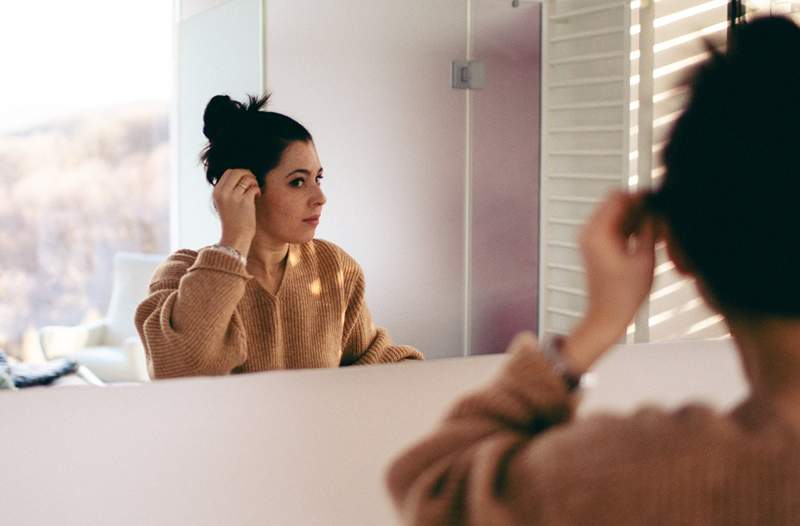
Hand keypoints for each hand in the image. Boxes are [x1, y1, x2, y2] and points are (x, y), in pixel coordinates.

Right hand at [212, 168, 260, 255]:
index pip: (229, 172)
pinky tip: (257, 196)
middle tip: (253, 183)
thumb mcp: (224, 204)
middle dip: (248, 174)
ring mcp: (233, 196)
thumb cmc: (232, 221)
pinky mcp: (244, 201)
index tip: (245, 180)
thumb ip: (228, 190)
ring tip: (255, 191)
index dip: (240, 173)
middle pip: (238, 171)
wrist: (235, 237)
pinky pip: (254, 187)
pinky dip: (258, 190)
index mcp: (217, 192)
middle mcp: (223, 192)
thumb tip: (241, 176)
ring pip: (247, 178)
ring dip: (254, 182)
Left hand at [564, 191, 656, 371]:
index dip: (639, 196)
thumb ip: (650, 228)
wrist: (607, 316)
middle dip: (638, 208)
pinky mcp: (595, 247)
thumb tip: (655, 210)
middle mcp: (589, 232)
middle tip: (659, 216)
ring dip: (635, 219)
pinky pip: (614, 228)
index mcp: (597, 232)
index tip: (656, 199)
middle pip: (616, 205)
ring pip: (616, 216)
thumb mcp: (645, 258)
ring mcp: (590, 240)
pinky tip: (647, 239)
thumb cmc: (623, 295)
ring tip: (656, 230)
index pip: (617, 197)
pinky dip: (629, 229)